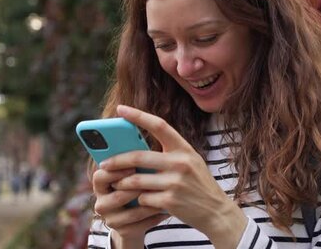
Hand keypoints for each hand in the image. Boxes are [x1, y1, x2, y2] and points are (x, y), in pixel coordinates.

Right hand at [92, 167, 168, 246]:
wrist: (140, 217)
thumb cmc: (140, 184)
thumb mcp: (136, 171)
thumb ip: (137, 159)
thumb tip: (148, 141)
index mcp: (103, 183)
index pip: (101, 174)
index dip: (115, 170)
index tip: (133, 165)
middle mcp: (102, 201)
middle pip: (114, 193)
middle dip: (134, 186)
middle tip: (150, 180)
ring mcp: (111, 217)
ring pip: (129, 210)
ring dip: (147, 201)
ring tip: (163, 193)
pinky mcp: (122, 230)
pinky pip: (139, 222)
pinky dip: (154, 215)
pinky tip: (166, 209)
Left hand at [99, 104, 247, 248]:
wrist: (216, 211)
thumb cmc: (198, 185)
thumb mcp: (190, 163)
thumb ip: (168, 154)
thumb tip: (134, 149)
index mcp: (184, 149)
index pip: (159, 125)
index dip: (138, 116)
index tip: (121, 109)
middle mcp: (181, 163)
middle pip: (138, 156)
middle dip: (116, 160)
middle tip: (103, 164)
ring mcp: (176, 182)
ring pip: (135, 180)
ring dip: (122, 184)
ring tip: (116, 185)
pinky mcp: (170, 201)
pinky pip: (143, 198)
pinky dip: (139, 200)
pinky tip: (142, 202)